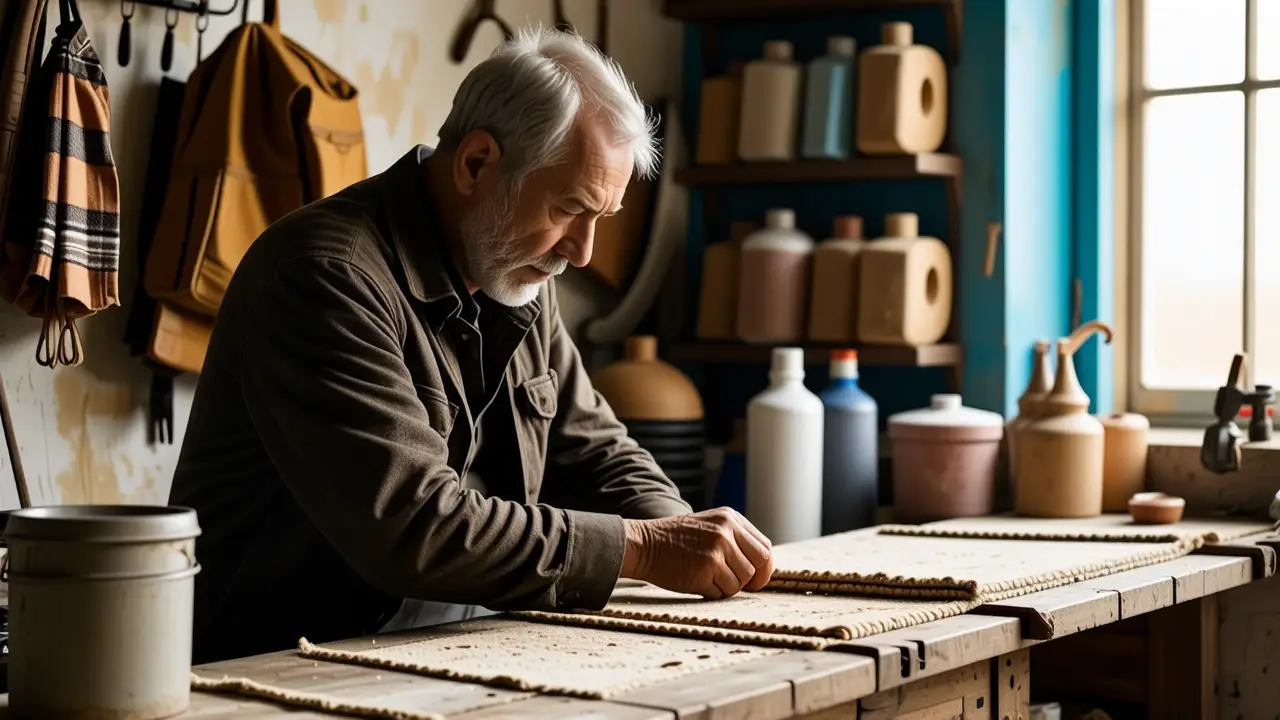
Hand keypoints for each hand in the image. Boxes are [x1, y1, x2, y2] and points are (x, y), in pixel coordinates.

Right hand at [619, 507, 773, 598]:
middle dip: (751, 580)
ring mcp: (716, 551)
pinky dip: (712, 593)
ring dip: (727, 587)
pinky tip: (697, 582)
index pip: (764, 548)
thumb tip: (761, 568)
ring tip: (708, 578)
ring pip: (740, 582)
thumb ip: (735, 539)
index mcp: (730, 518)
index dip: (763, 567)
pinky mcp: (705, 570)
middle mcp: (726, 532)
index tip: (755, 578)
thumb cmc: (676, 540)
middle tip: (737, 585)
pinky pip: (722, 592)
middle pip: (758, 566)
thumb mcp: (709, 526)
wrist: (643, 544)